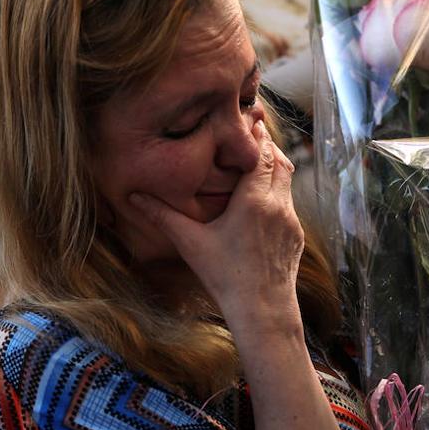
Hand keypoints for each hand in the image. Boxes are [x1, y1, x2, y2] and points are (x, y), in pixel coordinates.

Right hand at [128, 119, 302, 315]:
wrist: (263, 310)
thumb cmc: (226, 277)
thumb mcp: (190, 243)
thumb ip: (162, 216)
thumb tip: (133, 197)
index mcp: (254, 200)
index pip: (261, 154)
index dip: (256, 136)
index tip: (249, 119)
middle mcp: (278, 204)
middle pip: (279, 161)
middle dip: (266, 146)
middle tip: (253, 132)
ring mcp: (290, 220)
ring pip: (287, 181)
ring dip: (274, 167)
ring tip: (257, 159)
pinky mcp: (295, 235)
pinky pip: (289, 202)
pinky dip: (278, 190)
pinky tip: (262, 198)